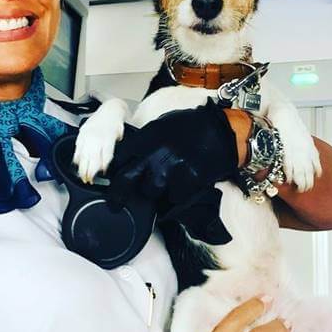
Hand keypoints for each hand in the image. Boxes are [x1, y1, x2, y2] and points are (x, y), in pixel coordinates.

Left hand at [107, 99, 238, 208]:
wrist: (220, 132)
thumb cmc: (190, 127)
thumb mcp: (159, 127)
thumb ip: (143, 143)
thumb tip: (127, 159)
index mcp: (145, 139)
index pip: (118, 160)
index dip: (113, 172)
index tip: (111, 180)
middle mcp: (154, 155)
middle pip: (125, 181)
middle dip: (118, 195)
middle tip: (115, 204)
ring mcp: (170, 170)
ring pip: (151, 192)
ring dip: (155, 191)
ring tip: (167, 181)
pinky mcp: (186, 183)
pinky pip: (173, 198)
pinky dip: (176, 196)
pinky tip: (182, 184)